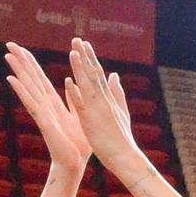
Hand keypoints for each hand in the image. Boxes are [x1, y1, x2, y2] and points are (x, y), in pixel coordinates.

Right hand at [5, 43, 88, 168]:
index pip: (41, 80)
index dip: (33, 65)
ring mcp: (42, 114)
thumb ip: (74, 101)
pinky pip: (32, 105)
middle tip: (10, 44)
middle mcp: (45, 106)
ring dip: (19, 72)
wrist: (75, 164)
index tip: (23, 49)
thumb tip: (71, 84)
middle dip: (22, 62)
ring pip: (29, 89)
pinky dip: (23, 92)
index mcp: (54, 104)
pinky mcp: (44, 123)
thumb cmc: (77, 144)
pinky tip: (12, 80)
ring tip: (8, 56)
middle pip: (32, 80)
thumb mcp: (78, 117)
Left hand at [65, 39, 145, 178]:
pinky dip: (76, 93)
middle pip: (93, 75)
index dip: (91, 58)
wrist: (126, 157)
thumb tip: (114, 75)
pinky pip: (82, 105)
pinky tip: (69, 82)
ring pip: (88, 85)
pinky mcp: (91, 121)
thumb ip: (117, 93)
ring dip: (80, 69)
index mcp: (108, 99)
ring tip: (73, 52)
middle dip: (85, 56)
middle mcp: (103, 101)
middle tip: (77, 39)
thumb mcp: (121, 112)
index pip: (99, 74)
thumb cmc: (122, 138)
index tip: (83, 43)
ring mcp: (98, 110)